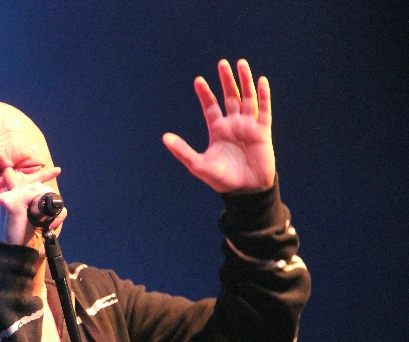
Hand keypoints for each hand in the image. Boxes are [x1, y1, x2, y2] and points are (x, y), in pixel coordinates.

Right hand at [0, 167, 64, 248]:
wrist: (14, 257)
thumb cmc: (24, 244)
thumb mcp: (33, 224)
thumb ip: (39, 211)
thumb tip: (55, 202)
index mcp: (7, 201)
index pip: (25, 181)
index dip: (42, 175)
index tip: (57, 170)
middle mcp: (4, 197)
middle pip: (32, 183)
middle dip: (48, 192)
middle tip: (57, 210)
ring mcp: (6, 199)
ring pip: (34, 187)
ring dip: (47, 200)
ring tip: (52, 219)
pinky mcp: (11, 204)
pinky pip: (32, 193)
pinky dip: (43, 202)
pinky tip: (45, 216)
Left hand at [163, 59, 274, 192]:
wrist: (245, 191)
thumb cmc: (222, 179)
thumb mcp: (198, 165)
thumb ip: (182, 150)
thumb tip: (165, 137)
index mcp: (217, 130)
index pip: (210, 106)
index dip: (205, 94)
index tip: (198, 80)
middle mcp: (233, 124)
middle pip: (230, 97)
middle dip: (226, 80)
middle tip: (222, 64)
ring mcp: (248, 126)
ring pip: (247, 98)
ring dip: (245, 81)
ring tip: (241, 64)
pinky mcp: (263, 131)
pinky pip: (264, 110)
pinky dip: (263, 96)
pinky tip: (261, 81)